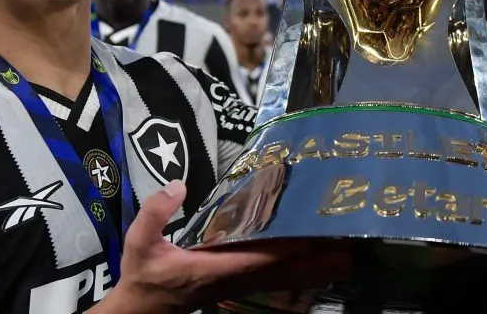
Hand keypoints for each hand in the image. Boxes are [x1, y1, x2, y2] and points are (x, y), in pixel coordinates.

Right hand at [99, 180, 350, 313]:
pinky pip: (273, 280)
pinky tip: (314, 265)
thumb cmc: (143, 276)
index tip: (310, 234)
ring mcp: (237, 286)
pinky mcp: (236, 286)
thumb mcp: (138, 242)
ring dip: (312, 271)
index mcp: (212, 270)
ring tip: (344, 258)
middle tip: (347, 251)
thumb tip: (178, 185)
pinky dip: (296, 272)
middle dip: (314, 265)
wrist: (142, 310)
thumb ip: (155, 213)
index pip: (256, 259)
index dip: (285, 248)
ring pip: (282, 281)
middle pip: (281, 275)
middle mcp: (232, 281)